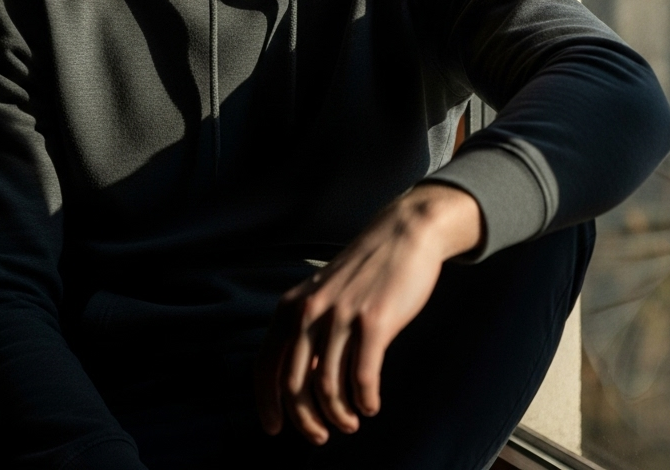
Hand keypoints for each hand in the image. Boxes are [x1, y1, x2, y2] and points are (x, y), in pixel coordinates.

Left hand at [254, 183, 483, 444]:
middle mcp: (310, 311)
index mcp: (293, 306)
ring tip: (351, 421)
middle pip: (294, 385)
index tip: (274, 429)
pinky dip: (365, 401)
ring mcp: (341, 316)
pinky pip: (362, 378)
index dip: (266, 404)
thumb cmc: (366, 270)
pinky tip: (371, 405)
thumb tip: (302, 380)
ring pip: (328, 388)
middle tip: (322, 436)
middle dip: (306, 420)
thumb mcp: (324, 294)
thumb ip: (310, 330)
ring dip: (339, 416)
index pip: (265, 365)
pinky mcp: (374, 321)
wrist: (404, 234)